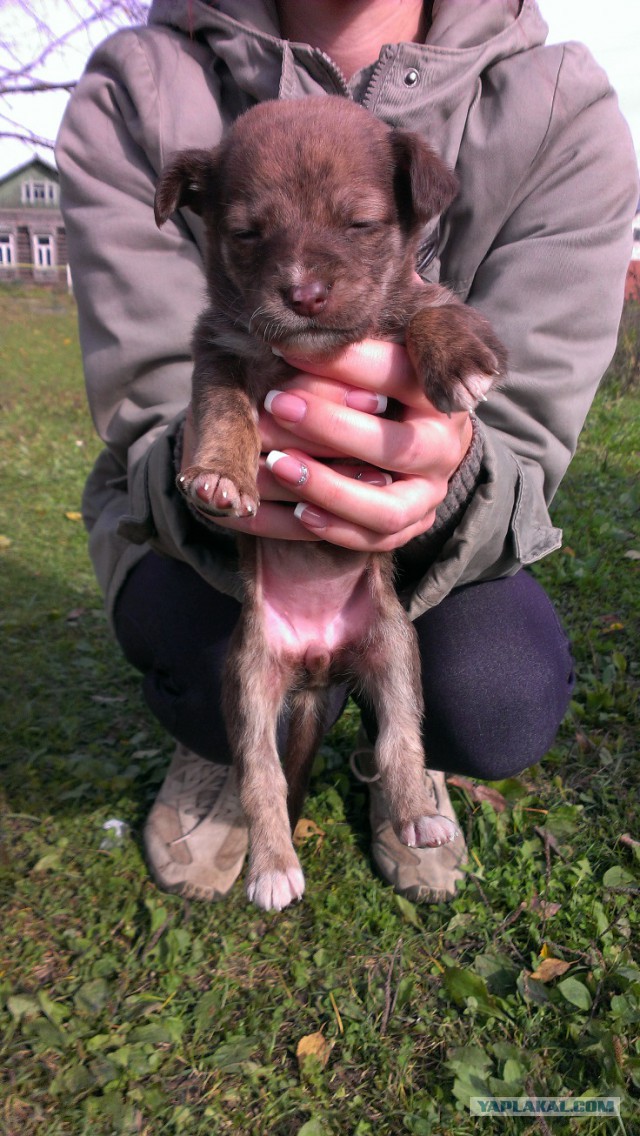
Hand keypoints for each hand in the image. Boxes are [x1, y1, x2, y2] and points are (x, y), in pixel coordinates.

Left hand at [182, 339, 473, 550]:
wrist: (421, 433)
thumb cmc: (386, 377)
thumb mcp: (386, 340)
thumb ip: (363, 324)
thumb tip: (315, 293)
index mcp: (439, 389)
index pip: (400, 374)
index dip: (344, 361)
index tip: (286, 346)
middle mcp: (444, 443)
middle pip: (395, 445)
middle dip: (330, 426)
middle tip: (273, 403)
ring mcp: (430, 490)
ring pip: (386, 506)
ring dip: (327, 487)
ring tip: (276, 463)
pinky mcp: (412, 525)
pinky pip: (376, 539)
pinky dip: (335, 528)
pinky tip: (297, 511)